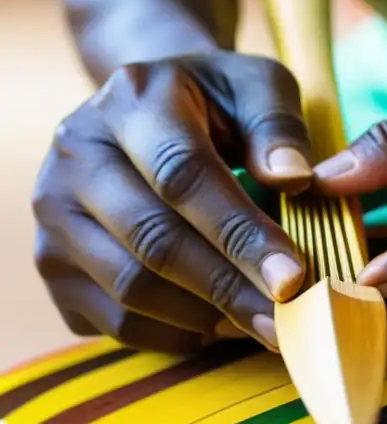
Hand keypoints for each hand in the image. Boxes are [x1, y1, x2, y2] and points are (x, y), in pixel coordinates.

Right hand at [33, 51, 312, 353]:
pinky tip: (221, 324)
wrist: (148, 112)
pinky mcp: (53, 264)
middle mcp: (76, 154)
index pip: (183, 176)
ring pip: (131, 289)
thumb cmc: (219, 104)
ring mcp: (54, 213)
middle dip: (229, 289)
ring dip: (206, 318)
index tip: (292, 277)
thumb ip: (278, 128)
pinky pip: (116, 321)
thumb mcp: (258, 89)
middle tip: (287, 320)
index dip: (240, 234)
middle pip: (154, 241)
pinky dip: (176, 335)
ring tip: (262, 322)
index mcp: (131, 101)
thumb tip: (295, 179)